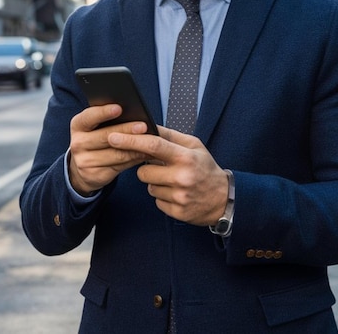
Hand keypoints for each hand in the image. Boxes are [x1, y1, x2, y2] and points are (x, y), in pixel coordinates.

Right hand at [68, 104, 152, 195]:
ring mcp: (84, 161)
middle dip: (127, 130)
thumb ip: (108, 119)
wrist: (82, 167)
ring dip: (136, 148)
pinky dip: (134, 159)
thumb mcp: (95, 127)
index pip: (89, 117)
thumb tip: (134, 113)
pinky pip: (120, 166)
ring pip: (116, 154)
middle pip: (106, 136)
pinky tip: (145, 154)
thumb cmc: (96, 139)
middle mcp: (78, 143)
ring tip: (151, 141)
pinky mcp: (95, 175)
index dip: (104, 112)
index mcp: (78, 125)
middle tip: (143, 126)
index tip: (119, 108)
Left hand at [108, 127, 228, 225]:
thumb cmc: (205, 167)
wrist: (224, 199)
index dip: (130, 140)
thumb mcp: (193, 145)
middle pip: (144, 170)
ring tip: (173, 180)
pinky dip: (163, 196)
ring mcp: (179, 196)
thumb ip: (169, 135)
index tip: (113, 137)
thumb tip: (147, 125)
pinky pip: (156, 200)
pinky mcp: (177, 212)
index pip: (153, 145)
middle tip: (163, 166)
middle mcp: (182, 177)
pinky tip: (176, 192)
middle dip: (148, 167)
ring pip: (148, 186)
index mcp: (185, 156)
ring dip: (156, 182)